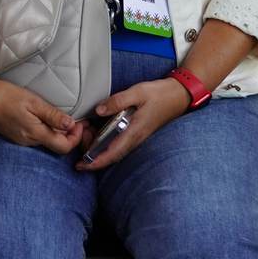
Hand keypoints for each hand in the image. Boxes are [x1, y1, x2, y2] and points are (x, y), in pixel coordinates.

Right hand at [0, 76, 81, 153]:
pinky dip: (45, 129)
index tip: (79, 123)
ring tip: (60, 115)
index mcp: (35, 134)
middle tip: (75, 118)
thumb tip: (71, 124)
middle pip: (56, 145)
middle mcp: (28, 141)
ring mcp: (21, 139)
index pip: (63, 147)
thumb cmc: (5, 96)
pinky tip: (44, 117)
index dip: (75, 137)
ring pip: (46, 141)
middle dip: (69, 134)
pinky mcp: (15, 135)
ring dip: (57, 131)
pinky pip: (36, 136)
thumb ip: (52, 115)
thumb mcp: (33, 102)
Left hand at [75, 78, 190, 171]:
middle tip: (79, 137)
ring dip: (97, 146)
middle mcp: (134, 139)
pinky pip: (118, 142)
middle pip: (110, 155)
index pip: (112, 153)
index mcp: (134, 132)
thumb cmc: (159, 94)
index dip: (95, 162)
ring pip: (113, 150)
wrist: (178, 96)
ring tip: (85, 132)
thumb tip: (99, 110)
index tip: (81, 166)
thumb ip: (118, 101)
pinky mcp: (136, 132)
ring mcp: (136, 137)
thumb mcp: (138, 92)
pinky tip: (97, 130)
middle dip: (91, 153)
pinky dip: (105, 140)